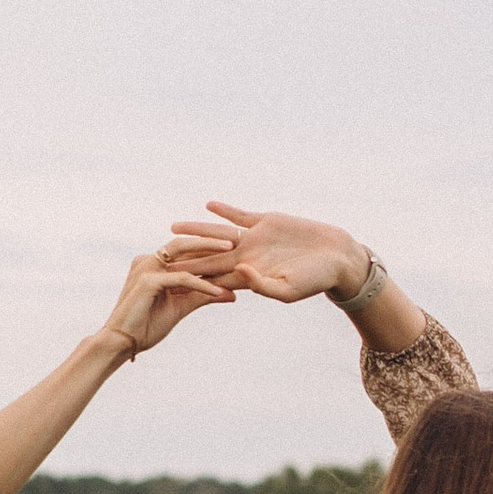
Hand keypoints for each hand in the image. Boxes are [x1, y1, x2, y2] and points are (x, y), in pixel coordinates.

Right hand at [101, 243, 234, 356]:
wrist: (122, 344)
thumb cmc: (146, 327)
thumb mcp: (181, 307)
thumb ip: (203, 296)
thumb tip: (231, 294)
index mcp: (154, 264)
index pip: (185, 250)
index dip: (209, 247)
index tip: (235, 248)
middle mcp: (148, 261)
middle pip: (185, 243)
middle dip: (211, 239)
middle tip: (237, 239)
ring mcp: (146, 268)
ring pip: (183, 254)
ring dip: (209, 251)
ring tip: (233, 253)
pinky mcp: (147, 281)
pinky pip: (181, 278)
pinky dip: (201, 284)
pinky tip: (219, 291)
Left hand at [166, 201, 365, 305]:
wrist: (336, 258)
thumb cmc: (316, 280)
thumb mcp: (289, 289)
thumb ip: (262, 285)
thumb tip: (239, 272)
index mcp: (247, 277)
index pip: (211, 280)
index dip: (189, 280)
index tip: (166, 283)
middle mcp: (246, 258)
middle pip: (206, 257)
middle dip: (182, 258)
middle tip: (156, 258)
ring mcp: (254, 239)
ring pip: (217, 233)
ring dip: (195, 230)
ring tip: (172, 228)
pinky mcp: (265, 222)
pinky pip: (240, 215)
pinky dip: (224, 210)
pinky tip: (207, 204)